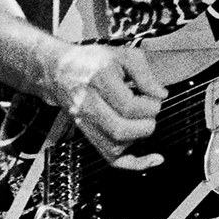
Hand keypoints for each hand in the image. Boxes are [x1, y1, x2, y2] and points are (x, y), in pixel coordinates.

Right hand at [49, 44, 167, 170]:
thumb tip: (160, 94)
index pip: (128, 105)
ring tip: (143, 121)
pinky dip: (134, 163)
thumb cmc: (91, 62)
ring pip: (114, 147)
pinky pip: (110, 159)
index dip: (150, 104)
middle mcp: (88, 105)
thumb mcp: (122, 55)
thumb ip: (145, 73)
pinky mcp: (89, 135)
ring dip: (138, 138)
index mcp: (98, 81)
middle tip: (151, 110)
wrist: (59, 71)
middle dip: (146, 123)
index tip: (156, 97)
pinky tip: (151, 159)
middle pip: (120, 130)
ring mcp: (85, 123)